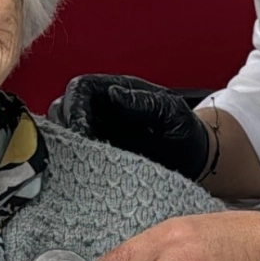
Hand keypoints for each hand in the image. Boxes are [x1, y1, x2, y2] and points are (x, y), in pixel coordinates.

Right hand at [49, 74, 209, 180]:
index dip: (75, 107)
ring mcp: (97, 131)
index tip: (82, 131)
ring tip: (80, 162)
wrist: (196, 161)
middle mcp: (102, 109)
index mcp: (118, 90)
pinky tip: (83, 172)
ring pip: (64, 131)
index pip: (81, 88)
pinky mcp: (97, 155)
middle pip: (63, 107)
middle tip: (78, 150)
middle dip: (65, 126)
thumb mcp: (171, 113)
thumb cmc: (185, 132)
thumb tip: (113, 94)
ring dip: (66, 144)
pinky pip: (73, 154)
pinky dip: (72, 161)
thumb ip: (143, 103)